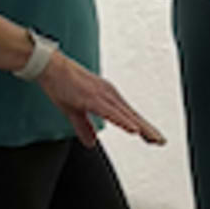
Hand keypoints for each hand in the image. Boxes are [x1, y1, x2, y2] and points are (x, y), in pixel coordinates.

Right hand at [27, 41, 166, 148]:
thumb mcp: (73, 111)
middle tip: (161, 141)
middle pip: (131, 115)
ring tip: (152, 138)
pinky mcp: (91, 97)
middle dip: (147, 130)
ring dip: (140, 127)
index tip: (153, 139)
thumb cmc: (60, 83)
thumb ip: (84, 127)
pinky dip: (123, 121)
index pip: (128, 116)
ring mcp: (101, 95)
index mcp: (106, 97)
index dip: (142, 127)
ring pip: (125, 115)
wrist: (48, 66)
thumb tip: (91, 142)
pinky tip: (133, 130)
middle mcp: (108, 94)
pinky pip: (110, 112)